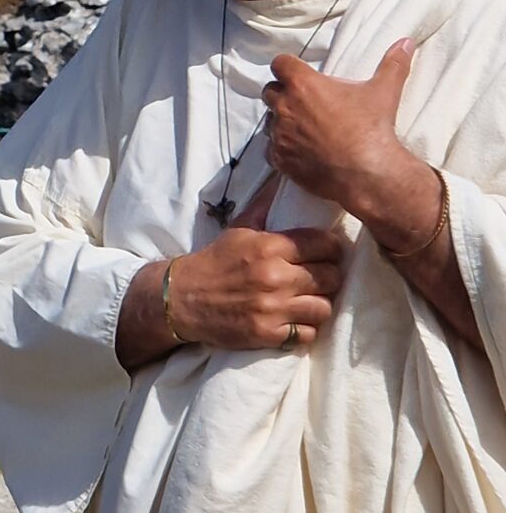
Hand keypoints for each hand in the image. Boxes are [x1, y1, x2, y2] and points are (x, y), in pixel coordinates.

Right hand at [169, 218, 347, 350]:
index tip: (326, 252)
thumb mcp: (238, 229)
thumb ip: (265, 207)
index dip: (331, 248)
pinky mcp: (268, 334)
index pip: (325, 245)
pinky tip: (296, 320)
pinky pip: (308, 334)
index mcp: (269, 247)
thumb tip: (284, 178)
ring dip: (319, 304)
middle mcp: (275, 277)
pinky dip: (305, 329)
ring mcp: (273, 308)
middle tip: (319, 277)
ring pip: (324, 307)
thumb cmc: (214, 261)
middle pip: (331, 277)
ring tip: (309, 300)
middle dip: (328, 276)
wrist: (182, 298)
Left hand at [263, 40, 412, 218]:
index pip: (280, 63)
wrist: (367, 173)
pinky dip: (281, 149)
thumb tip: (406, 43)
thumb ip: (393, 64)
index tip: (298, 74)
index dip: (288, 67)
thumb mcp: (384, 91)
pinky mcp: (280, 159)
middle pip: (270, 91)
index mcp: (303, 84)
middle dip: (283, 94)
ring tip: (304, 129)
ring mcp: (280, 134)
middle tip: (304, 103)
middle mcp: (285, 106)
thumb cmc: (372, 128)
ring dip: (282, 122)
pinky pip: (270, 150)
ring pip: (269, 122)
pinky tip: (299, 151)